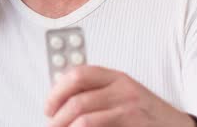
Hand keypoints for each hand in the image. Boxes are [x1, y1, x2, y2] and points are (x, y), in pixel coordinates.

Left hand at [45, 65, 195, 126]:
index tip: (49, 107)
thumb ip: (98, 93)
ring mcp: (129, 107)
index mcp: (116, 77)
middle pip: (77, 98)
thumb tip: (61, 101)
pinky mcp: (133, 124)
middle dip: (57, 115)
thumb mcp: (124, 95)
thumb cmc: (148, 115)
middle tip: (52, 125)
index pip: (78, 74)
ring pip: (84, 118)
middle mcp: (123, 88)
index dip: (57, 91)